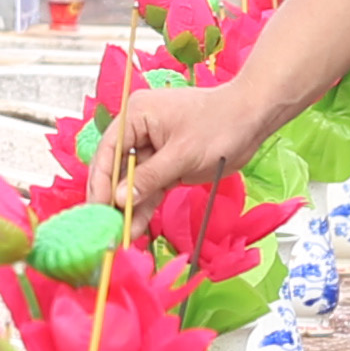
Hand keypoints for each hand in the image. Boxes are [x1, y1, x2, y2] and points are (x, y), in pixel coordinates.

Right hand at [104, 77, 278, 216]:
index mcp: (136, 116)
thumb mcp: (182, 154)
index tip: (97, 210)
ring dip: (128, 207)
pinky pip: (149, 187)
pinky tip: (137, 227)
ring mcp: (152, 148)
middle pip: (116, 168)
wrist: (252, 120)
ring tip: (121, 235)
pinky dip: (145, 205)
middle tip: (106, 227)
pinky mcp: (166, 164)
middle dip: (112, 198)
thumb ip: (149, 178)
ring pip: (132, 182)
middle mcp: (139, 130)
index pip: (108, 151)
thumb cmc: (220, 124)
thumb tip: (119, 199)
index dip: (101, 183)